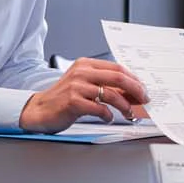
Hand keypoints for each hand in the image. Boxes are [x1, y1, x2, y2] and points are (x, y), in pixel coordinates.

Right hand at [19, 58, 146, 132]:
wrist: (40, 109)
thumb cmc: (64, 98)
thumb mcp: (83, 84)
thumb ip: (104, 84)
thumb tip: (131, 92)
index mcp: (86, 64)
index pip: (117, 68)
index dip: (134, 79)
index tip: (143, 90)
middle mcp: (82, 72)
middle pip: (118, 77)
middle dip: (135, 90)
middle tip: (143, 100)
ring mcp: (76, 86)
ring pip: (111, 94)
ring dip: (124, 106)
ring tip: (128, 113)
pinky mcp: (73, 101)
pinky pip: (99, 108)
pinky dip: (108, 115)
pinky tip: (107, 118)